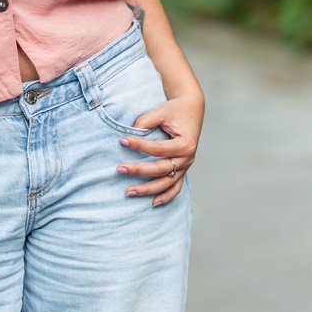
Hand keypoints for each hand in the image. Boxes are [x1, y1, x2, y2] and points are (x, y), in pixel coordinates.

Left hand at [117, 90, 203, 205]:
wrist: (191, 109)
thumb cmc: (175, 110)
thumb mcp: (160, 112)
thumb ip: (144, 123)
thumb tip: (127, 136)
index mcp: (185, 144)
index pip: (158, 149)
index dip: (139, 145)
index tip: (122, 140)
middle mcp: (188, 158)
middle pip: (160, 169)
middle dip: (138, 171)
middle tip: (119, 169)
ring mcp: (186, 166)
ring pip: (166, 183)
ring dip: (148, 189)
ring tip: (129, 192)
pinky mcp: (183, 169)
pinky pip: (175, 187)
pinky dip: (166, 196)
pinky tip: (153, 203)